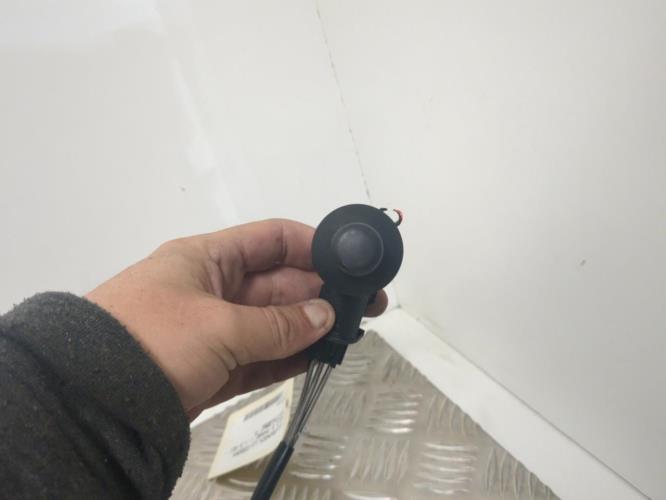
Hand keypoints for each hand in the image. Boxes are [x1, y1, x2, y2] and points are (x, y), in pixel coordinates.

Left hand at [85, 219, 386, 419]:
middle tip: (364, 303)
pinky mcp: (215, 367)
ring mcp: (215, 329)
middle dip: (320, 291)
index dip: (311, 245)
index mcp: (207, 258)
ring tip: (351, 330)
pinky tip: (321, 354)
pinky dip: (291, 356)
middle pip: (278, 283)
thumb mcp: (217, 324)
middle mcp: (214, 288)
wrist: (92, 401)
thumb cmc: (149, 339)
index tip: (348, 258)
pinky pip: (262, 356)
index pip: (270, 239)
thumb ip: (277, 324)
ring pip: (274, 322)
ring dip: (311, 326)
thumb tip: (326, 316)